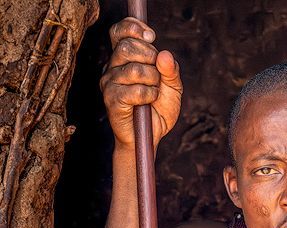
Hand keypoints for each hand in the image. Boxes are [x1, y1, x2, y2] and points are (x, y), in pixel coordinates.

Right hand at [100, 16, 182, 151]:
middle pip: (127, 47)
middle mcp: (112, 67)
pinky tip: (148, 102)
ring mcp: (109, 83)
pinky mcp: (111, 100)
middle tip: (157, 76)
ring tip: (154, 92)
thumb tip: (164, 54)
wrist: (150, 137)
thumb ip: (171, 70)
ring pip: (134, 69)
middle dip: (150, 58)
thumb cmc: (158, 111)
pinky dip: (148, 95)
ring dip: (152, 80)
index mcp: (124, 58)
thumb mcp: (173, 88)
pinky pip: (134, 90)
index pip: (120, 31)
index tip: (152, 37)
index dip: (134, 28)